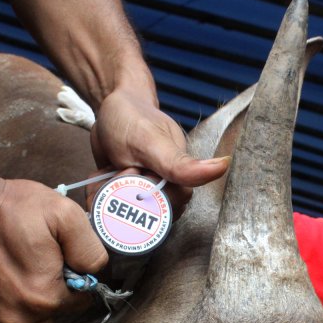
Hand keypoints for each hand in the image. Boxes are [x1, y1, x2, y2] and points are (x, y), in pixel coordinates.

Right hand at [0, 171, 107, 322]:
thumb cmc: (12, 208)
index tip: (58, 258)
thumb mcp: (66, 215)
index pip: (80, 300)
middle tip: (37, 260)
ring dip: (31, 300)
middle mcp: (18, 320)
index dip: (73, 277)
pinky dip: (7, 303)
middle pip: (56, 313)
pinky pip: (5, 320)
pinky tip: (1, 278)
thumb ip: (91, 250)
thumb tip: (95, 273)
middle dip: (53, 290)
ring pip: (32, 320)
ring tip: (18, 267)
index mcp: (45, 299)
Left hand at [89, 85, 228, 209]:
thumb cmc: (132, 117)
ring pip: (126, 213)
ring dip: (108, 197)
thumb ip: (180, 164)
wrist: (109, 107)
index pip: (169, 210)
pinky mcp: (128, 192)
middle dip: (123, 199)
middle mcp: (166, 188)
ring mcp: (145, 192)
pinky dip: (101, 194)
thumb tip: (222, 167)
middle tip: (113, 173)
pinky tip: (101, 176)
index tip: (131, 177)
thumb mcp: (152, 141)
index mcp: (180, 178)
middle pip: (144, 215)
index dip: (145, 201)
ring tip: (104, 174)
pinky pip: (113, 206)